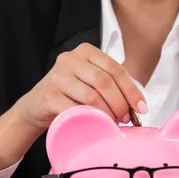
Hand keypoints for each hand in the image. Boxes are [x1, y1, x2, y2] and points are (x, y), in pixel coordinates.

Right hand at [0, 42, 146, 170]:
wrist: (36, 107)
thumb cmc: (70, 95)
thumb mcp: (90, 82)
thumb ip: (112, 86)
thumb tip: (139, 108)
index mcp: (85, 52)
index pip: (116, 69)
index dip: (132, 90)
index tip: (141, 108)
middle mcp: (70, 59)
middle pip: (105, 82)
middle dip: (120, 104)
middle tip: (125, 119)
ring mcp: (57, 77)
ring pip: (92, 96)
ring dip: (107, 113)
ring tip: (112, 123)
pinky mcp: (49, 96)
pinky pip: (76, 109)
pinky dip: (90, 119)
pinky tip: (96, 125)